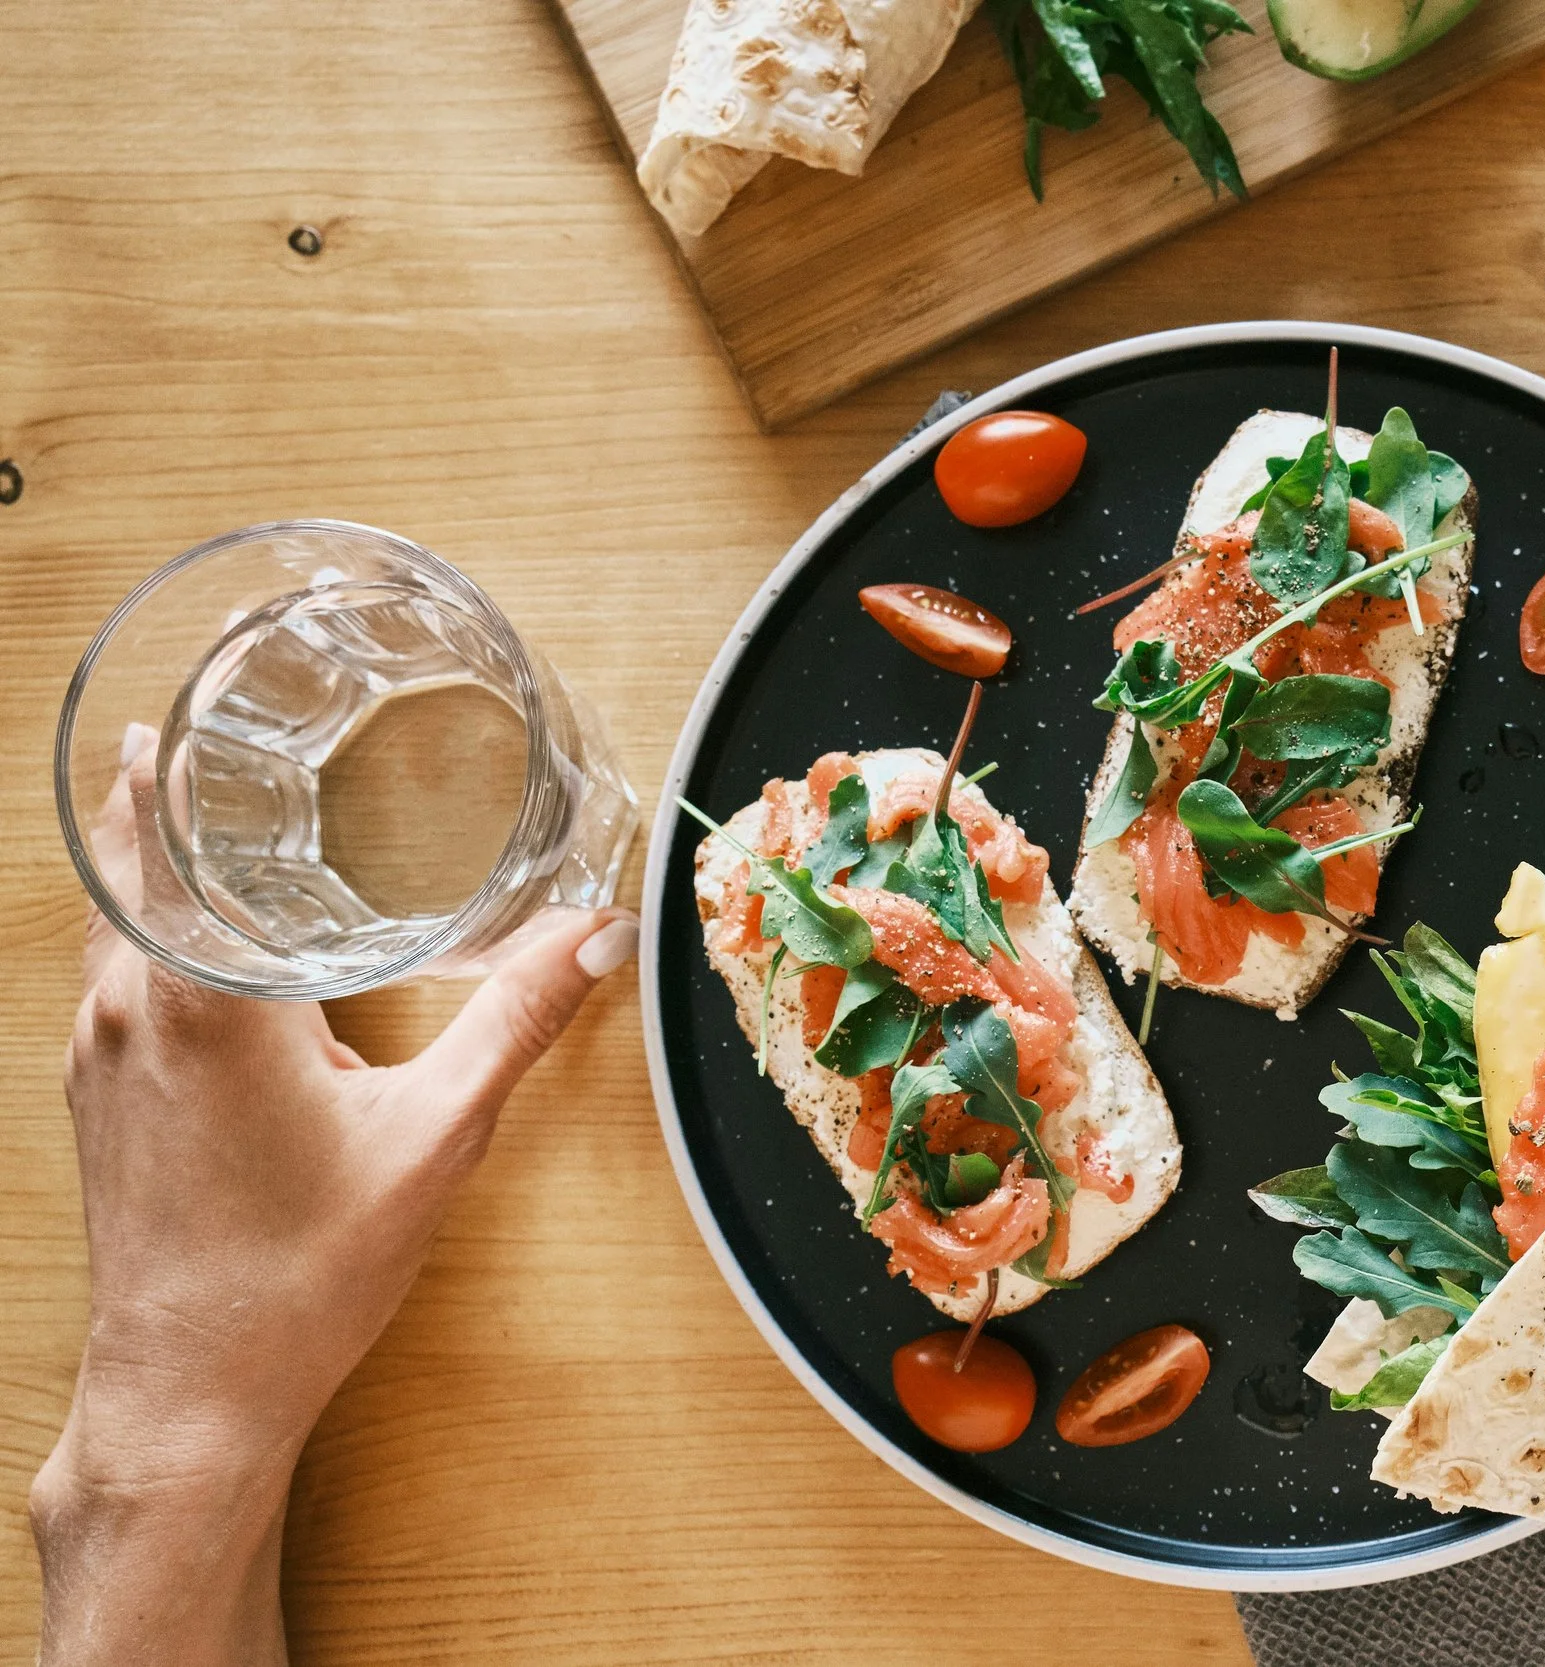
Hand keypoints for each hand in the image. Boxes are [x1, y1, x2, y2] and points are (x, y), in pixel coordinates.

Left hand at [32, 734, 638, 1665]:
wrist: (186, 1398)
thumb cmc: (297, 1279)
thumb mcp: (435, 1138)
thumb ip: (517, 1019)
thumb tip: (595, 934)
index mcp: (202, 997)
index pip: (171, 826)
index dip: (184, 745)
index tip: (210, 683)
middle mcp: (127, 1008)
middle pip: (136, 853)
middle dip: (179, 779)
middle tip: (232, 715)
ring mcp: (96, 1054)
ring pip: (120, 914)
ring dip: (166, 854)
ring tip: (228, 803)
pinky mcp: (98, 1098)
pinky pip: (119, 974)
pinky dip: (160, 925)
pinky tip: (219, 939)